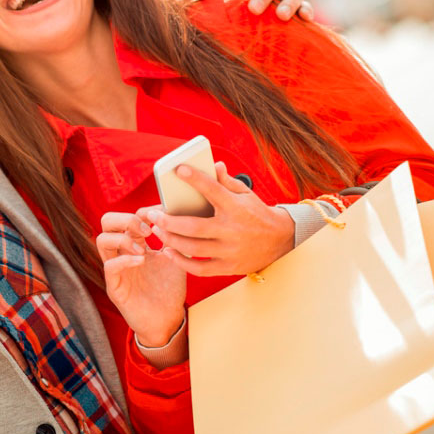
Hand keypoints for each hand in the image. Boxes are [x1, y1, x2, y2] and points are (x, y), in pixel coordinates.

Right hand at [96, 212, 186, 347]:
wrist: (168, 320)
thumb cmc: (170, 289)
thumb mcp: (177, 258)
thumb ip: (175, 238)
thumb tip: (179, 217)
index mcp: (135, 243)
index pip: (130, 216)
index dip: (145, 211)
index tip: (164, 214)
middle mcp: (122, 253)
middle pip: (108, 222)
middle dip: (126, 218)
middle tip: (148, 230)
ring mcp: (116, 269)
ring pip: (102, 240)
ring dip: (123, 238)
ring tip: (144, 249)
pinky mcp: (114, 287)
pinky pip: (110, 267)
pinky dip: (125, 260)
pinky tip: (142, 261)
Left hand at [140, 161, 293, 276]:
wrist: (281, 241)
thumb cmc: (256, 213)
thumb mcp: (246, 194)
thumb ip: (226, 181)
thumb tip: (213, 165)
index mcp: (236, 207)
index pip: (213, 190)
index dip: (195, 179)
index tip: (178, 170)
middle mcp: (232, 230)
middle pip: (194, 227)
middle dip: (169, 221)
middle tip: (152, 215)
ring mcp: (230, 251)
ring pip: (193, 249)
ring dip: (170, 240)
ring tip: (156, 230)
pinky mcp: (229, 267)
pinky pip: (200, 268)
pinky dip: (181, 262)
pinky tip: (169, 251)